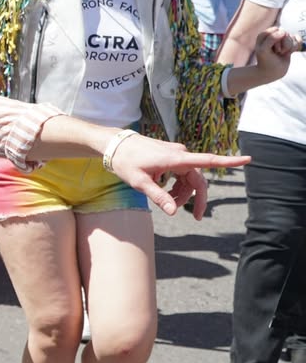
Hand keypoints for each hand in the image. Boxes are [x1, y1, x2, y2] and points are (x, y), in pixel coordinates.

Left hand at [108, 134, 249, 218]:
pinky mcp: (172, 156)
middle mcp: (180, 154)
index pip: (208, 160)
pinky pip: (182, 174)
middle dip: (196, 198)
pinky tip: (165, 193)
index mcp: (176, 159)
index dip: (229, 162)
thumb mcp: (140, 182)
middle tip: (198, 217)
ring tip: (168, 203)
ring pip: (190, 178)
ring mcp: (176, 154)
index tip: (248, 160)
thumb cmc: (125, 162)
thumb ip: (158, 197)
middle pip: (198, 179)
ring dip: (183, 193)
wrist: (114, 145)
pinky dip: (178, 186)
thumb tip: (174, 211)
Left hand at [252, 26, 299, 82]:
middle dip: (283, 44)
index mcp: (264, 34)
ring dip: (288, 48)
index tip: (270, 48)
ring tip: (281, 53)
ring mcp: (282, 39)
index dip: (275, 40)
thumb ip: (271, 38)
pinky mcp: (290, 43)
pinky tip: (288, 52)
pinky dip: (294, 47)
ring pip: (292, 37)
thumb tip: (283, 31)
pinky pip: (298, 40)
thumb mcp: (264, 50)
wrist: (272, 72)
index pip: (275, 30)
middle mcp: (274, 35)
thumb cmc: (266, 61)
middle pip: (285, 33)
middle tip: (276, 52)